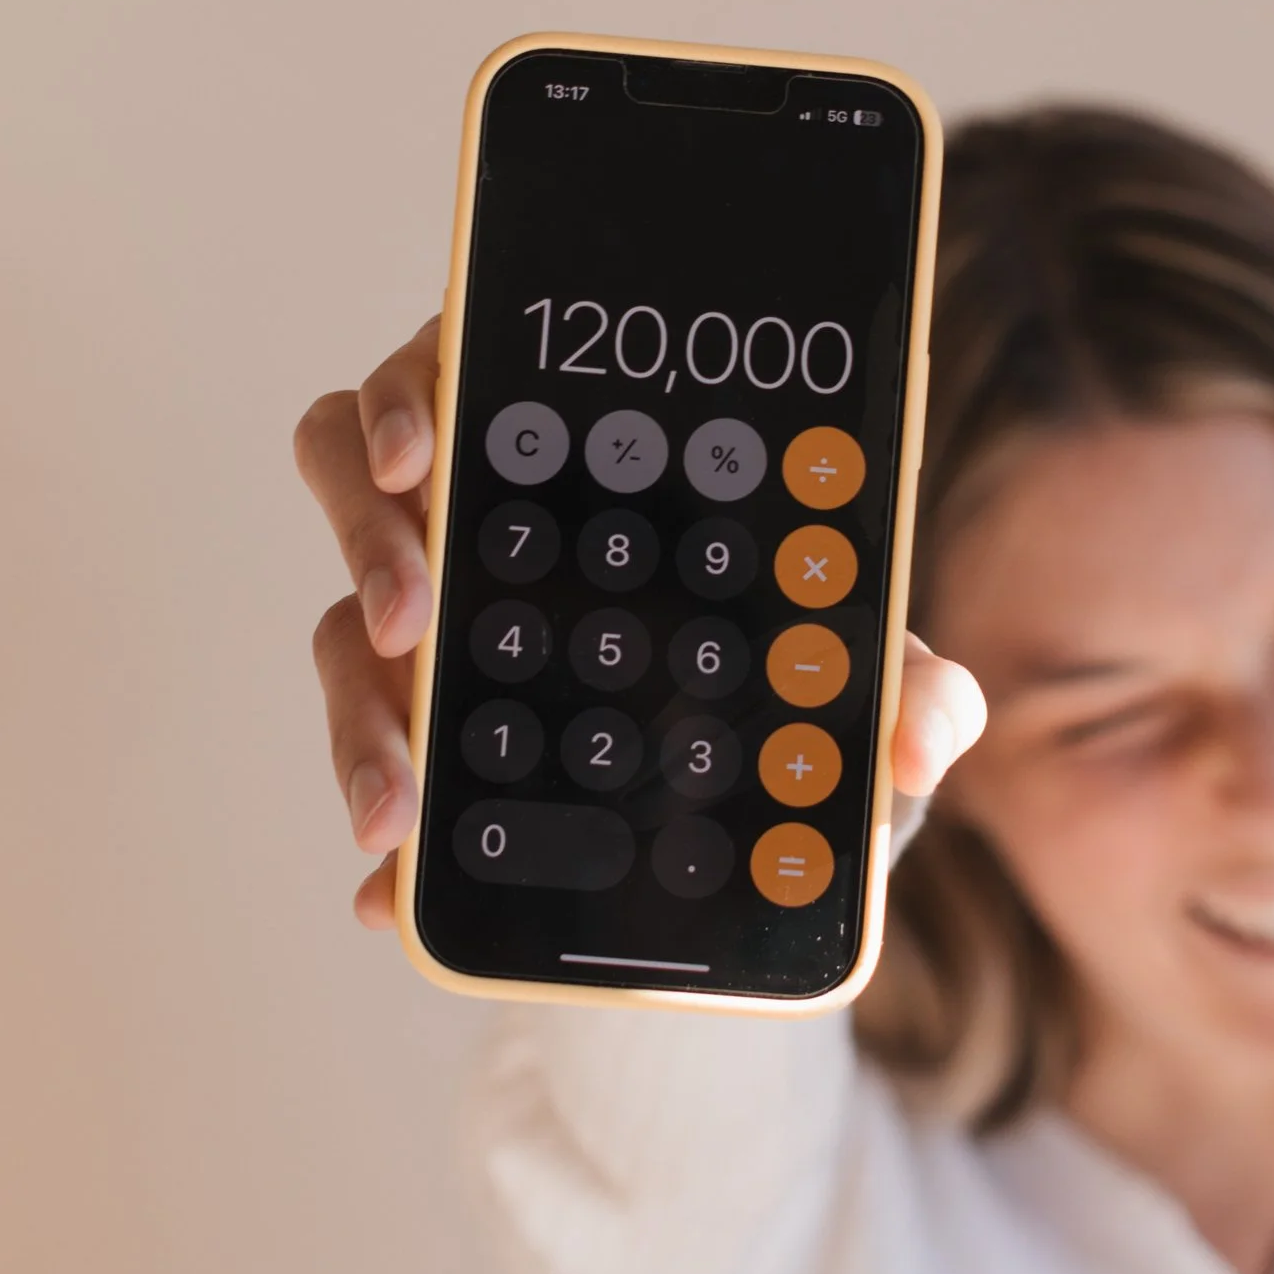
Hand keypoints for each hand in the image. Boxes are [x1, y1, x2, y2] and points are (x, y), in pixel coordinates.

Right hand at [296, 325, 987, 930]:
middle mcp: (480, 522)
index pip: (457, 377)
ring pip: (347, 626)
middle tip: (412, 622)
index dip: (412, 399)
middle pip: (358, 476)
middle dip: (369, 541)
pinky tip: (388, 896)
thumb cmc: (798, 698)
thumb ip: (908, 692)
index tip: (424, 454)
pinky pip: (369, 760)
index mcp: (568, 455)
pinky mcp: (415, 732)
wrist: (769, 823)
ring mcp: (435, 627)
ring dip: (356, 711)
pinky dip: (377, 825)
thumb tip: (926, 733)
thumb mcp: (858, 688)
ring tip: (398, 805)